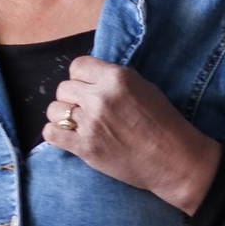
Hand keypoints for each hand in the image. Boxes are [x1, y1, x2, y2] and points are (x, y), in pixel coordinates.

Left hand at [45, 56, 221, 214]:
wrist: (173, 160)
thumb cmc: (163, 123)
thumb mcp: (143, 87)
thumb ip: (114, 80)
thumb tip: (91, 79)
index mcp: (116, 78)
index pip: (78, 65)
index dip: (80, 77)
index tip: (88, 88)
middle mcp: (100, 98)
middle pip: (64, 88)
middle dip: (72, 97)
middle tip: (86, 110)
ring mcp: (91, 124)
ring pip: (54, 110)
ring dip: (62, 115)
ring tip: (76, 123)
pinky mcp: (85, 148)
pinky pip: (51, 133)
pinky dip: (55, 133)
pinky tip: (67, 136)